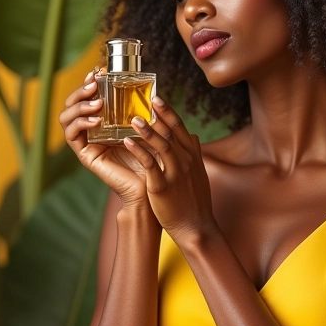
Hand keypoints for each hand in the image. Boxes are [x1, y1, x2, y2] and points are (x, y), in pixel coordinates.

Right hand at [57, 71, 157, 219]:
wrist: (152, 186)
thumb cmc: (153, 157)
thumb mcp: (148, 127)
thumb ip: (144, 110)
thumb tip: (152, 89)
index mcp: (104, 120)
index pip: (89, 96)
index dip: (90, 81)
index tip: (100, 70)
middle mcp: (91, 130)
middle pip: (72, 103)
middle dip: (81, 90)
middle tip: (94, 82)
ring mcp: (86, 142)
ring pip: (66, 117)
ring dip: (79, 105)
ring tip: (97, 102)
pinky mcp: (85, 155)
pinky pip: (72, 135)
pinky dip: (81, 123)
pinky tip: (95, 120)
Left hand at [122, 96, 216, 243]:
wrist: (195, 227)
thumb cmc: (195, 201)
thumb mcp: (199, 174)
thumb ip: (194, 154)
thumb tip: (192, 136)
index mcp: (192, 157)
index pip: (180, 129)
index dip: (169, 112)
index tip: (157, 99)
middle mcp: (186, 161)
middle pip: (173, 132)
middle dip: (160, 114)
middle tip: (148, 99)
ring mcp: (175, 173)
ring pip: (162, 145)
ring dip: (147, 130)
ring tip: (133, 118)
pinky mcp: (162, 187)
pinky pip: (150, 164)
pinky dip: (138, 150)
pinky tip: (126, 141)